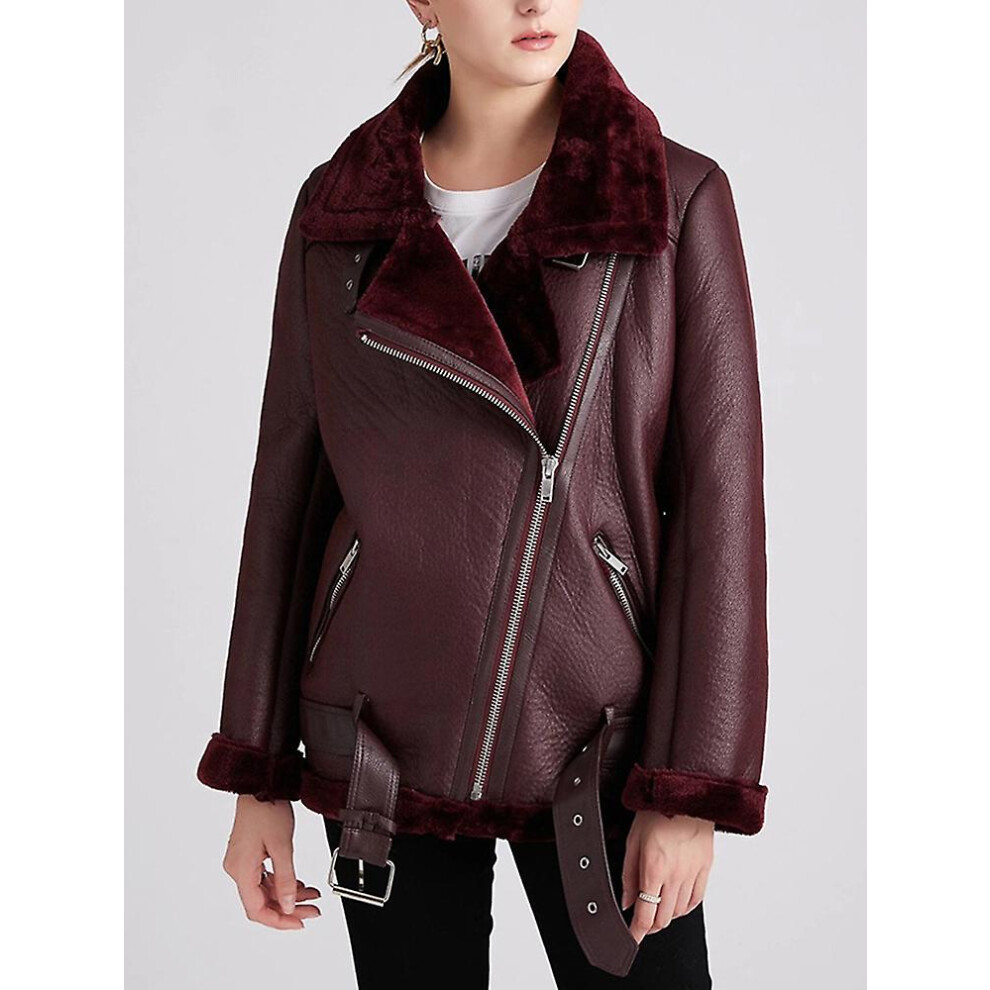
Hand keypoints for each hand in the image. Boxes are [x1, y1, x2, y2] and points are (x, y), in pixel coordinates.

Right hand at [222, 794, 321, 929]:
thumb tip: (288, 906)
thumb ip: (285, 880)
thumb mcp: (282, 846)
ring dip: (288, 895)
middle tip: (312, 911)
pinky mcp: (249, 855)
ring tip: (311, 897)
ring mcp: (242, 862)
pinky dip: (282, 882)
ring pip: (265, 890)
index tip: (299, 923)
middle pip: (262, 902)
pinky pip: (264, 877)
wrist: (261, 784)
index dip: (279, 920)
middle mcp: (237, 869)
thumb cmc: (267, 808)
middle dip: (289, 908)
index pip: (257, 910)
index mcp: (241, 870)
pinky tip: (298, 884)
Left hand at [620, 810, 713, 941]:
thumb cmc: (656, 812)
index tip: (631, 938)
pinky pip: (696, 900)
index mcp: (654, 869)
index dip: (637, 931)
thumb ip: (628, 874)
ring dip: (667, 915)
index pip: (646, 914)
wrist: (684, 794)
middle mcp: (675, 876)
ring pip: (680, 912)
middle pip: (663, 918)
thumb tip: (627, 901)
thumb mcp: (633, 840)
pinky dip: (684, 907)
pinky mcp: (706, 869)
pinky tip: (676, 901)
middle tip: (642, 919)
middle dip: (650, 924)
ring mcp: (693, 874)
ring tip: (657, 907)